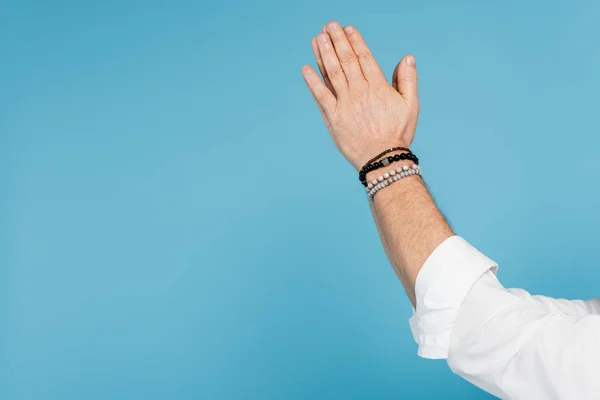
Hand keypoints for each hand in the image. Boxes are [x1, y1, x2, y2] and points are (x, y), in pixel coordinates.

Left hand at [302, 21, 419, 170]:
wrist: (382, 158)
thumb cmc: (398, 133)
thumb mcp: (410, 105)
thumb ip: (408, 79)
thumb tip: (407, 57)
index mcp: (379, 87)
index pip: (364, 58)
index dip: (355, 41)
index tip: (347, 28)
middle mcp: (360, 92)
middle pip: (346, 61)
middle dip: (336, 41)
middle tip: (329, 26)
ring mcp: (345, 105)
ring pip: (332, 74)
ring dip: (323, 54)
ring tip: (317, 38)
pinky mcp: (333, 118)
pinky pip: (321, 96)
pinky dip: (313, 82)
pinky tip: (306, 68)